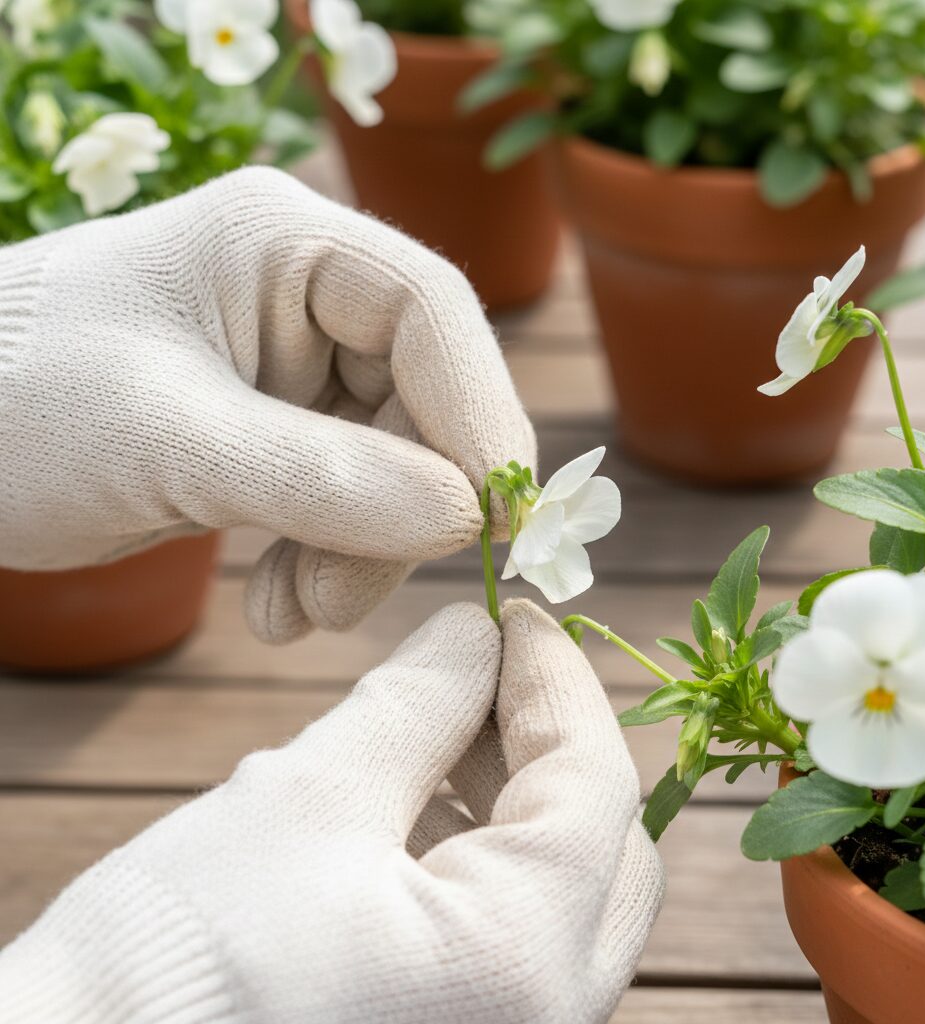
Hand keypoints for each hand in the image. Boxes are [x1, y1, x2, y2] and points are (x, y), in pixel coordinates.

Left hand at [0, 167, 534, 640]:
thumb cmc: (16, 399)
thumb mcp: (166, 439)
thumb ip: (321, 478)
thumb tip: (467, 521)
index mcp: (285, 241)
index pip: (430, 311)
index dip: (480, 413)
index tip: (499, 519)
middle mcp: (308, 296)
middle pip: (423, 403)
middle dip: (401, 511)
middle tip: (344, 600)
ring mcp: (299, 370)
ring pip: (396, 467)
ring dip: (358, 555)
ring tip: (291, 614)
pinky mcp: (284, 435)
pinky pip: (350, 502)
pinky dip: (327, 562)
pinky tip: (274, 606)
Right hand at [0, 600, 662, 1023]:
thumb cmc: (180, 955)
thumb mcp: (312, 795)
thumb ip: (420, 703)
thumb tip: (476, 635)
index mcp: (521, 963)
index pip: (597, 786)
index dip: (559, 682)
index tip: (517, 617)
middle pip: (605, 849)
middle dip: (548, 742)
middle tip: (482, 670)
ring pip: (564, 894)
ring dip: (514, 794)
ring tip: (438, 728)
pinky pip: (512, 938)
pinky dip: (482, 854)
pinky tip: (415, 804)